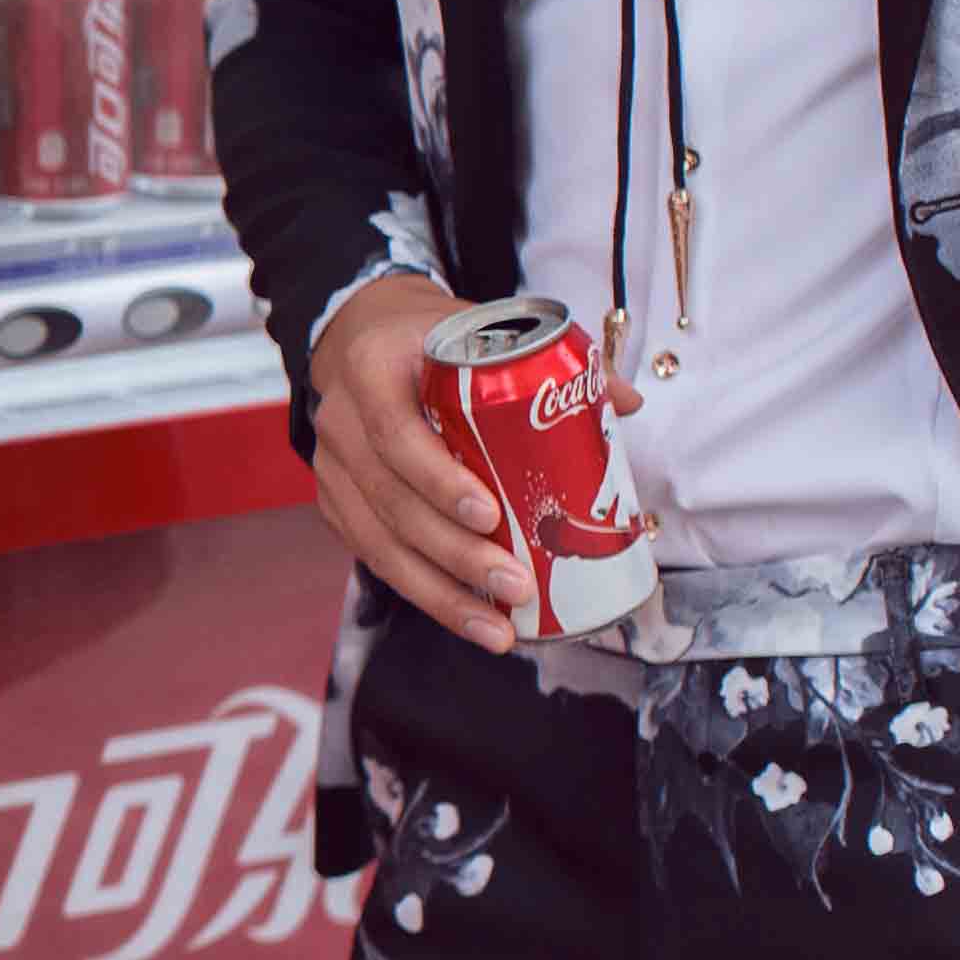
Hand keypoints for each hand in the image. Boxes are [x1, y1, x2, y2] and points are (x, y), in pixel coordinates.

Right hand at [307, 273, 534, 651]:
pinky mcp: (336, 504)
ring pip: (378, 544)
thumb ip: (552, 361)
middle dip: (456, 555)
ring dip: (440, 593)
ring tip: (497, 629)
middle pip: (391, 502)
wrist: (361, 335)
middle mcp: (340, 423)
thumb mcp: (481, 330)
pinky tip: (468, 618)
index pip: (396, 434)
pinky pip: (374, 557)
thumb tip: (627, 403)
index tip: (491, 515)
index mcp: (372, 371)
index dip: (439, 481)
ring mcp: (332, 469)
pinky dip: (423, 592)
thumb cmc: (429, 338)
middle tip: (517, 586)